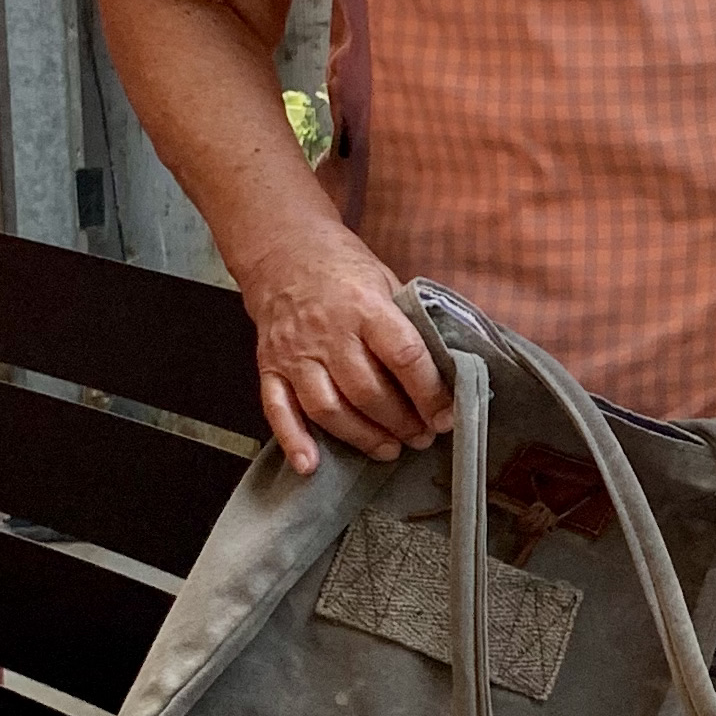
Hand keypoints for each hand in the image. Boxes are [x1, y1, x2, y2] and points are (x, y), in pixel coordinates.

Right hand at [238, 225, 452, 473]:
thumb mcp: (385, 280)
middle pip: (368, 391)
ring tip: (388, 450)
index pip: (405, 356)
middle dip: (400, 422)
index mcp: (366, 306)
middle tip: (421, 438)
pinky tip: (310, 466)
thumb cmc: (342, 267)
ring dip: (362, 437)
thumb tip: (445, 366)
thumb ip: (407, 322)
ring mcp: (296, 352)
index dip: (430, 393)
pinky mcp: (269, 366)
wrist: (281, 249)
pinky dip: (293, 440)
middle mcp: (329, 332)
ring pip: (329, 408)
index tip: (446, 416)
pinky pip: (278, 409)